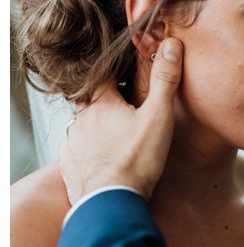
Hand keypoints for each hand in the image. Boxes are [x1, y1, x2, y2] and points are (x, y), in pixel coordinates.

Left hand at [58, 38, 182, 204]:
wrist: (110, 201)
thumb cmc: (136, 158)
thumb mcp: (158, 116)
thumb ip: (165, 80)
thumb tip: (170, 45)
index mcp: (100, 104)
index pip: (100, 76)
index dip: (114, 72)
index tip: (126, 74)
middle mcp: (80, 120)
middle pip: (91, 101)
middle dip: (107, 100)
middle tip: (127, 106)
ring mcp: (73, 144)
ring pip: (84, 125)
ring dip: (98, 125)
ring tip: (119, 134)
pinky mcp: (70, 165)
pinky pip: (78, 149)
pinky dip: (91, 148)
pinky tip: (105, 156)